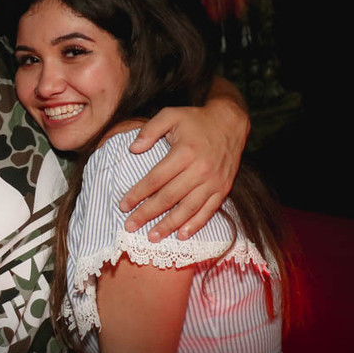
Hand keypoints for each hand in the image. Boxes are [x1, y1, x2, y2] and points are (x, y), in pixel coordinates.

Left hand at [119, 93, 248, 240]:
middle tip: (130, 226)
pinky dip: (195, 224)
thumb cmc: (196, 119)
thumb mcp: (171, 115)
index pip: (155, 179)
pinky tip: (181, 235)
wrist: (231, 122)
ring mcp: (214, 181)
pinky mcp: (223, 188)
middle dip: (147, 214)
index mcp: (184, 152)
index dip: (137, 194)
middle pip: (169, 197)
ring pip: (188, 208)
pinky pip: (209, 210)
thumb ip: (150, 130)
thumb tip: (132, 149)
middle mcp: (200, 169)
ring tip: (152, 237)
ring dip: (169, 225)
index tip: (123, 206)